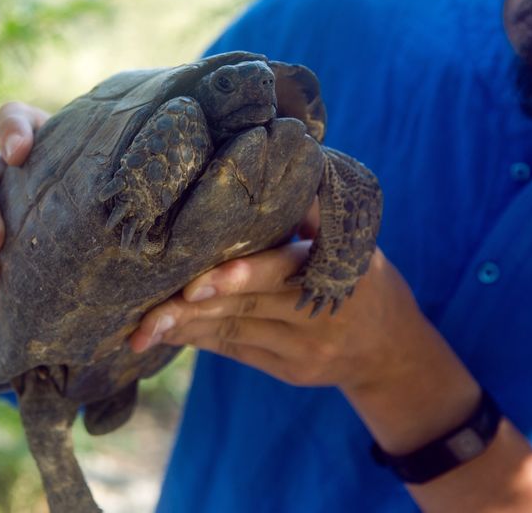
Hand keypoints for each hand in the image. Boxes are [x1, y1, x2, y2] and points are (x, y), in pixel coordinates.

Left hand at [128, 236, 440, 392]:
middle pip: (246, 308)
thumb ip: (314, 214)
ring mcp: (306, 350)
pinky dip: (200, 340)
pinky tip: (166, 334)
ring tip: (139, 329)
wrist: (392, 349)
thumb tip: (282, 161)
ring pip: (235, 334)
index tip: (195, 282)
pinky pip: (238, 353)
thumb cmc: (362, 277)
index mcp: (334, 271)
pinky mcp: (292, 371)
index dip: (239, 277)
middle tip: (146, 314)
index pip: (281, 272)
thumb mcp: (351, 242)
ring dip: (185, 329)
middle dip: (191, 309)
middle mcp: (319, 314)